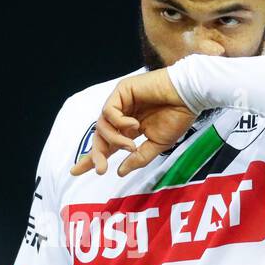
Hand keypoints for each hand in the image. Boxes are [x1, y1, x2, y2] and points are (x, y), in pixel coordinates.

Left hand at [70, 69, 196, 176]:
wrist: (189, 96)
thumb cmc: (178, 117)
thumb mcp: (157, 145)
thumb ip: (138, 158)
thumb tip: (120, 172)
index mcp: (129, 130)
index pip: (107, 145)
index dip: (92, 158)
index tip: (75, 171)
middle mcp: (122, 117)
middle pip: (100, 137)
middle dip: (97, 154)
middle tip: (101, 169)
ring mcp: (121, 103)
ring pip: (102, 125)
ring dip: (114, 140)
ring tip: (131, 145)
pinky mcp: (122, 91)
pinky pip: (109, 111)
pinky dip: (119, 122)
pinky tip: (134, 125)